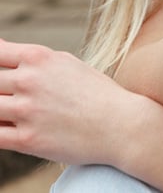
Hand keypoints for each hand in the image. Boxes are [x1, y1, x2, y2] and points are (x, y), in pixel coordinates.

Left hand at [0, 39, 139, 165]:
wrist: (120, 123)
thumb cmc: (95, 92)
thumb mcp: (66, 63)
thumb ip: (35, 60)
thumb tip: (6, 55)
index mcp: (39, 57)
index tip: (2, 73)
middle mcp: (29, 80)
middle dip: (0, 90)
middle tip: (12, 97)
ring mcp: (26, 110)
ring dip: (0, 110)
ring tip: (14, 112)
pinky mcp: (27, 139)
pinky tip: (9, 129)